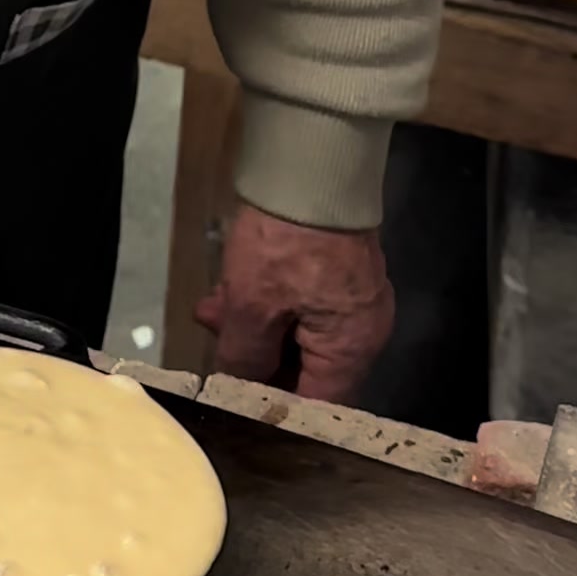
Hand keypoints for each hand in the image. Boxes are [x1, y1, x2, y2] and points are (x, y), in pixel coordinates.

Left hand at [193, 201, 392, 402]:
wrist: (311, 163)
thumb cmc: (286, 239)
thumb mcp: (251, 305)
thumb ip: (244, 358)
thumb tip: (239, 387)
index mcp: (353, 347)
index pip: (317, 407)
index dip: (274, 412)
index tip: (236, 406)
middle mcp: (363, 330)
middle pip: (309, 371)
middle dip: (256, 362)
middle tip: (215, 350)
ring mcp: (353, 298)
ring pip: (300, 334)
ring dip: (255, 329)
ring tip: (213, 314)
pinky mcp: (339, 272)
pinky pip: (304, 305)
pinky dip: (270, 305)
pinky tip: (229, 293)